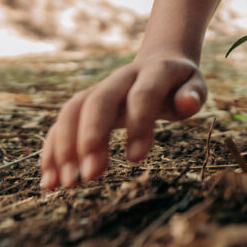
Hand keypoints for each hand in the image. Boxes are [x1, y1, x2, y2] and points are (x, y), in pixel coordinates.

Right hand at [40, 54, 205, 189]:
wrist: (160, 62)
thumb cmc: (181, 84)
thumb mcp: (195, 86)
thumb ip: (193, 95)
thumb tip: (188, 103)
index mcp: (154, 71)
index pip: (142, 94)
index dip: (138, 124)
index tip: (136, 160)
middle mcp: (121, 78)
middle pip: (98, 101)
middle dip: (91, 137)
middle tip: (92, 176)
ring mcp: (100, 88)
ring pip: (73, 110)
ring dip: (65, 146)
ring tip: (65, 184)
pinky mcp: (85, 104)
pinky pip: (61, 123)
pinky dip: (52, 150)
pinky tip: (51, 181)